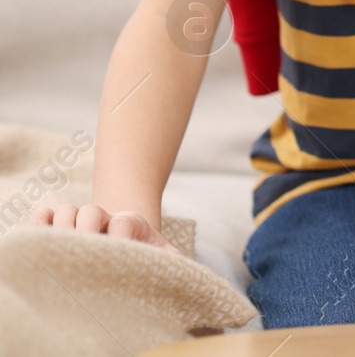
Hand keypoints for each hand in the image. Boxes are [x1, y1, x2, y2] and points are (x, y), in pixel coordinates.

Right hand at [27, 202, 173, 250]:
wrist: (125, 242)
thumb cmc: (144, 257)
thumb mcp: (162, 258)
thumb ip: (172, 261)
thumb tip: (186, 272)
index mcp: (131, 223)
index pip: (123, 222)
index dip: (119, 237)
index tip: (120, 256)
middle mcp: (104, 218)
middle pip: (90, 211)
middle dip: (86, 231)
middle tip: (86, 256)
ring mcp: (79, 220)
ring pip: (65, 211)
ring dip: (62, 228)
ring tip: (63, 252)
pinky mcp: (57, 227)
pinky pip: (42, 215)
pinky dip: (38, 223)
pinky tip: (42, 239)